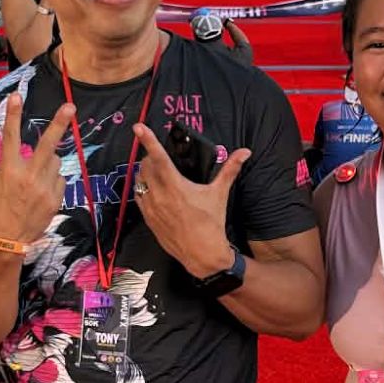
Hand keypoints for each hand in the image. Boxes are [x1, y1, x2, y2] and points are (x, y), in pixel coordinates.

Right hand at [0, 93, 74, 246]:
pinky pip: (59, 178)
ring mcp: (45, 189)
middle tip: (70, 106)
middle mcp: (29, 177)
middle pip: (48, 144)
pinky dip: (52, 178)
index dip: (12, 114)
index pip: (10, 135)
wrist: (5, 241)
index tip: (16, 95)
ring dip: (47, 160)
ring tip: (33, 173)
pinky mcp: (55, 199)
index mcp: (9, 170)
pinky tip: (39, 188)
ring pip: (54, 161)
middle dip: (59, 124)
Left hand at [131, 122, 250, 279]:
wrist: (203, 255)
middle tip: (160, 156)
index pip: (159, 158)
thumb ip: (230, 169)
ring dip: (145, 172)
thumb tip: (245, 152)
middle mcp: (160, 196)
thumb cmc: (212, 223)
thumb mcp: (220, 194)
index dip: (148, 140)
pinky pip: (138, 196)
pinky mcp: (148, 219)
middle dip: (151, 157)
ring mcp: (151, 208)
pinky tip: (152, 188)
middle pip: (146, 166)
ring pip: (139, 181)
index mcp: (177, 187)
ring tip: (156, 171)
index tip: (139, 127)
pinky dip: (143, 188)